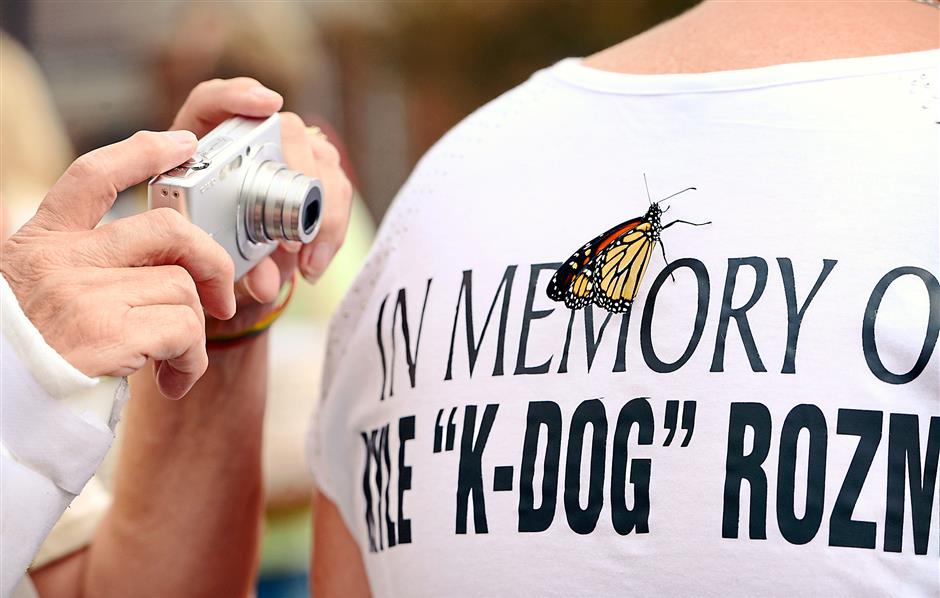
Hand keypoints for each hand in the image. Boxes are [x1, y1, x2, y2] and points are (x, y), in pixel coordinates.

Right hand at [1, 131, 235, 398]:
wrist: (6, 415)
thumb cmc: (36, 359)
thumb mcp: (42, 295)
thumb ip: (86, 265)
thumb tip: (165, 261)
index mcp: (41, 243)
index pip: (92, 176)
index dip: (141, 153)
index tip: (182, 143)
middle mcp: (59, 261)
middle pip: (167, 229)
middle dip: (211, 261)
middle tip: (221, 299)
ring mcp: (82, 295)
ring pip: (183, 289)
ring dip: (194, 333)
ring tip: (175, 361)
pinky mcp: (106, 334)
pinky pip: (185, 332)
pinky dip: (192, 361)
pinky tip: (172, 381)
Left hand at [170, 79, 353, 337]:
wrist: (223, 262)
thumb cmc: (205, 249)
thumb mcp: (212, 259)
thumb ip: (237, 269)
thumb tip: (266, 284)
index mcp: (200, 148)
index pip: (212, 102)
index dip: (239, 96)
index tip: (268, 104)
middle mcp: (248, 140)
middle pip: (289, 130)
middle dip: (303, 176)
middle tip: (297, 233)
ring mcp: (287, 153)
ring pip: (323, 158)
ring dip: (326, 211)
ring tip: (309, 260)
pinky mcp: (314, 173)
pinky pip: (337, 186)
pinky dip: (333, 226)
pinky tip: (317, 258)